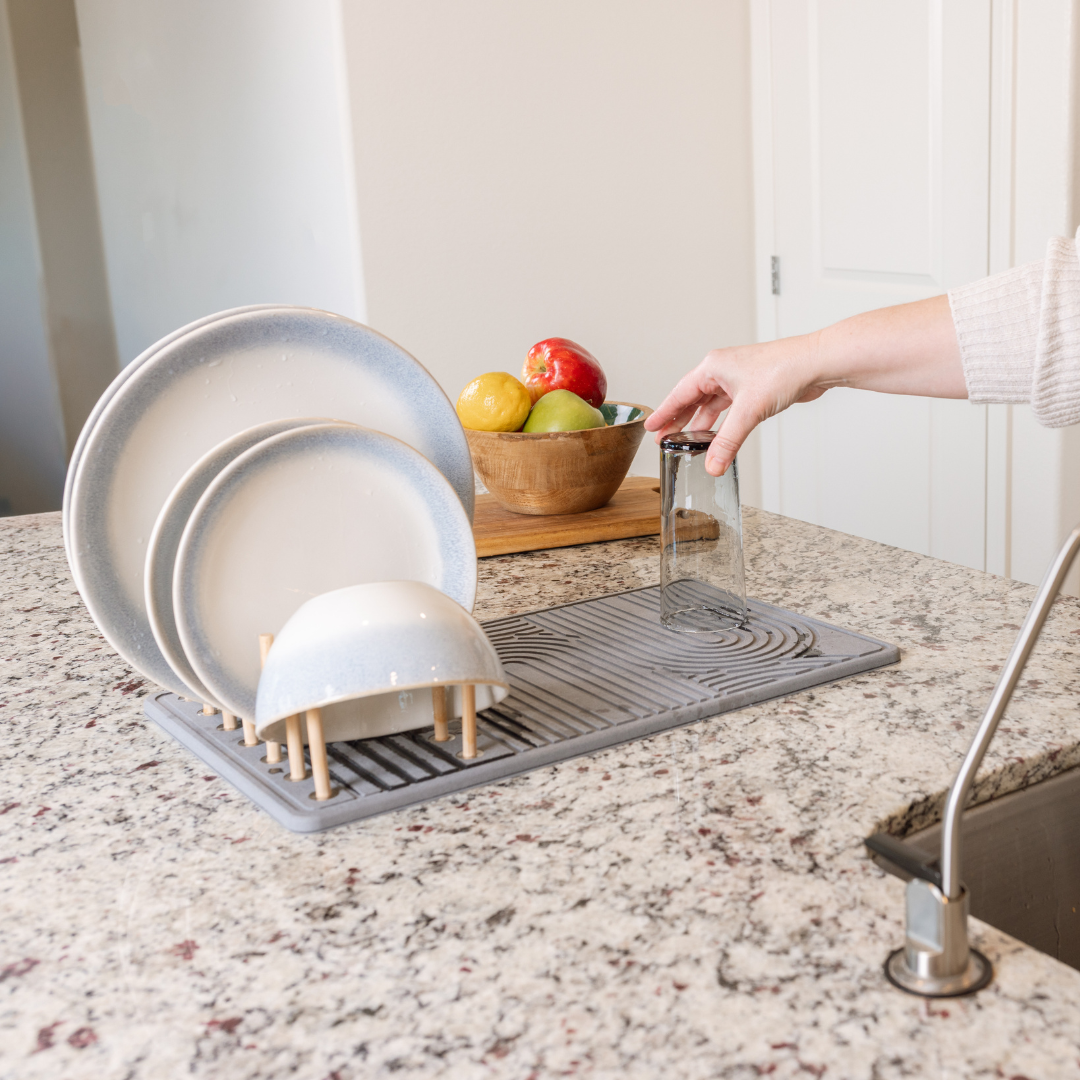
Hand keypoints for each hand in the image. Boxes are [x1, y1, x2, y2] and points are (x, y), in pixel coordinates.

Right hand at [644, 333, 833, 475]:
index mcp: (713, 367)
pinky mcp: (754, 389)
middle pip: (692, 400)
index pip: (680, 394)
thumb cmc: (785, 370)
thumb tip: (712, 465)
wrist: (817, 363)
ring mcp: (739, 379)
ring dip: (699, 423)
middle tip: (664, 439)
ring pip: (711, 405)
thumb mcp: (749, 411)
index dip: (664, 412)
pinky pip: (729, 409)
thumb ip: (728, 441)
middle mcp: (723, 370)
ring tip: (686, 441)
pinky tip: (716, 435)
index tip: (650, 426)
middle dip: (678, 421)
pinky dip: (720, 423)